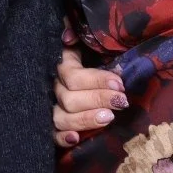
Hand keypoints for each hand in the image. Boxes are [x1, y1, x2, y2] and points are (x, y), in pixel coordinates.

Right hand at [52, 29, 126, 146]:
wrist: (84, 75)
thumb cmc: (90, 57)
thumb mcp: (85, 42)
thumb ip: (77, 33)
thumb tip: (69, 35)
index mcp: (61, 66)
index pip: (73, 76)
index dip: (96, 81)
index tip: (119, 83)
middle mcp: (53, 88)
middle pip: (69, 99)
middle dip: (97, 100)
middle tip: (121, 102)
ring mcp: (51, 108)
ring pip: (61, 118)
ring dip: (85, 119)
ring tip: (109, 118)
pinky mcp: (53, 127)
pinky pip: (52, 135)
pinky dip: (62, 138)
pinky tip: (76, 139)